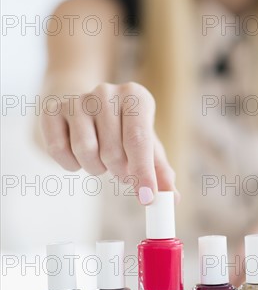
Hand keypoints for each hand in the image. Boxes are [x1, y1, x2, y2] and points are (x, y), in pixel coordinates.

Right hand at [40, 82, 179, 204]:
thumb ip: (159, 171)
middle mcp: (106, 91)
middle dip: (119, 172)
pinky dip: (70, 164)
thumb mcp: (145, 144)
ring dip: (94, 167)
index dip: (143, 172)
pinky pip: (58, 150)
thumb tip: (172, 198)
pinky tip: (78, 153)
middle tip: (121, 170)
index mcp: (135, 96)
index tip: (147, 198)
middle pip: (113, 151)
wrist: (84, 108)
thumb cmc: (121, 129)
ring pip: (85, 151)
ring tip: (100, 158)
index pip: (139, 139)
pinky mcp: (52, 109)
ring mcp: (77, 99)